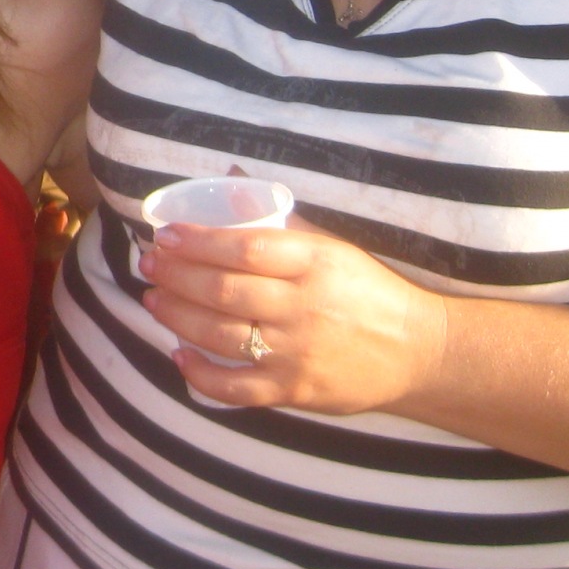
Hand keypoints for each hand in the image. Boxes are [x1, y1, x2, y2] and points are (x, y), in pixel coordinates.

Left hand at [138, 218, 448, 414]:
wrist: (419, 351)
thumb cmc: (367, 291)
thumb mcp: (331, 246)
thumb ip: (279, 220)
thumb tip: (230, 177)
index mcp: (314, 263)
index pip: (244, 248)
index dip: (197, 242)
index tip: (165, 236)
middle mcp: (304, 307)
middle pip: (222, 291)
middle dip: (174, 276)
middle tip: (148, 266)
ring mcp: (298, 352)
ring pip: (220, 335)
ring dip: (176, 316)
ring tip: (152, 300)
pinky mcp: (295, 391)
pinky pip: (236, 388)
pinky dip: (201, 374)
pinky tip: (179, 355)